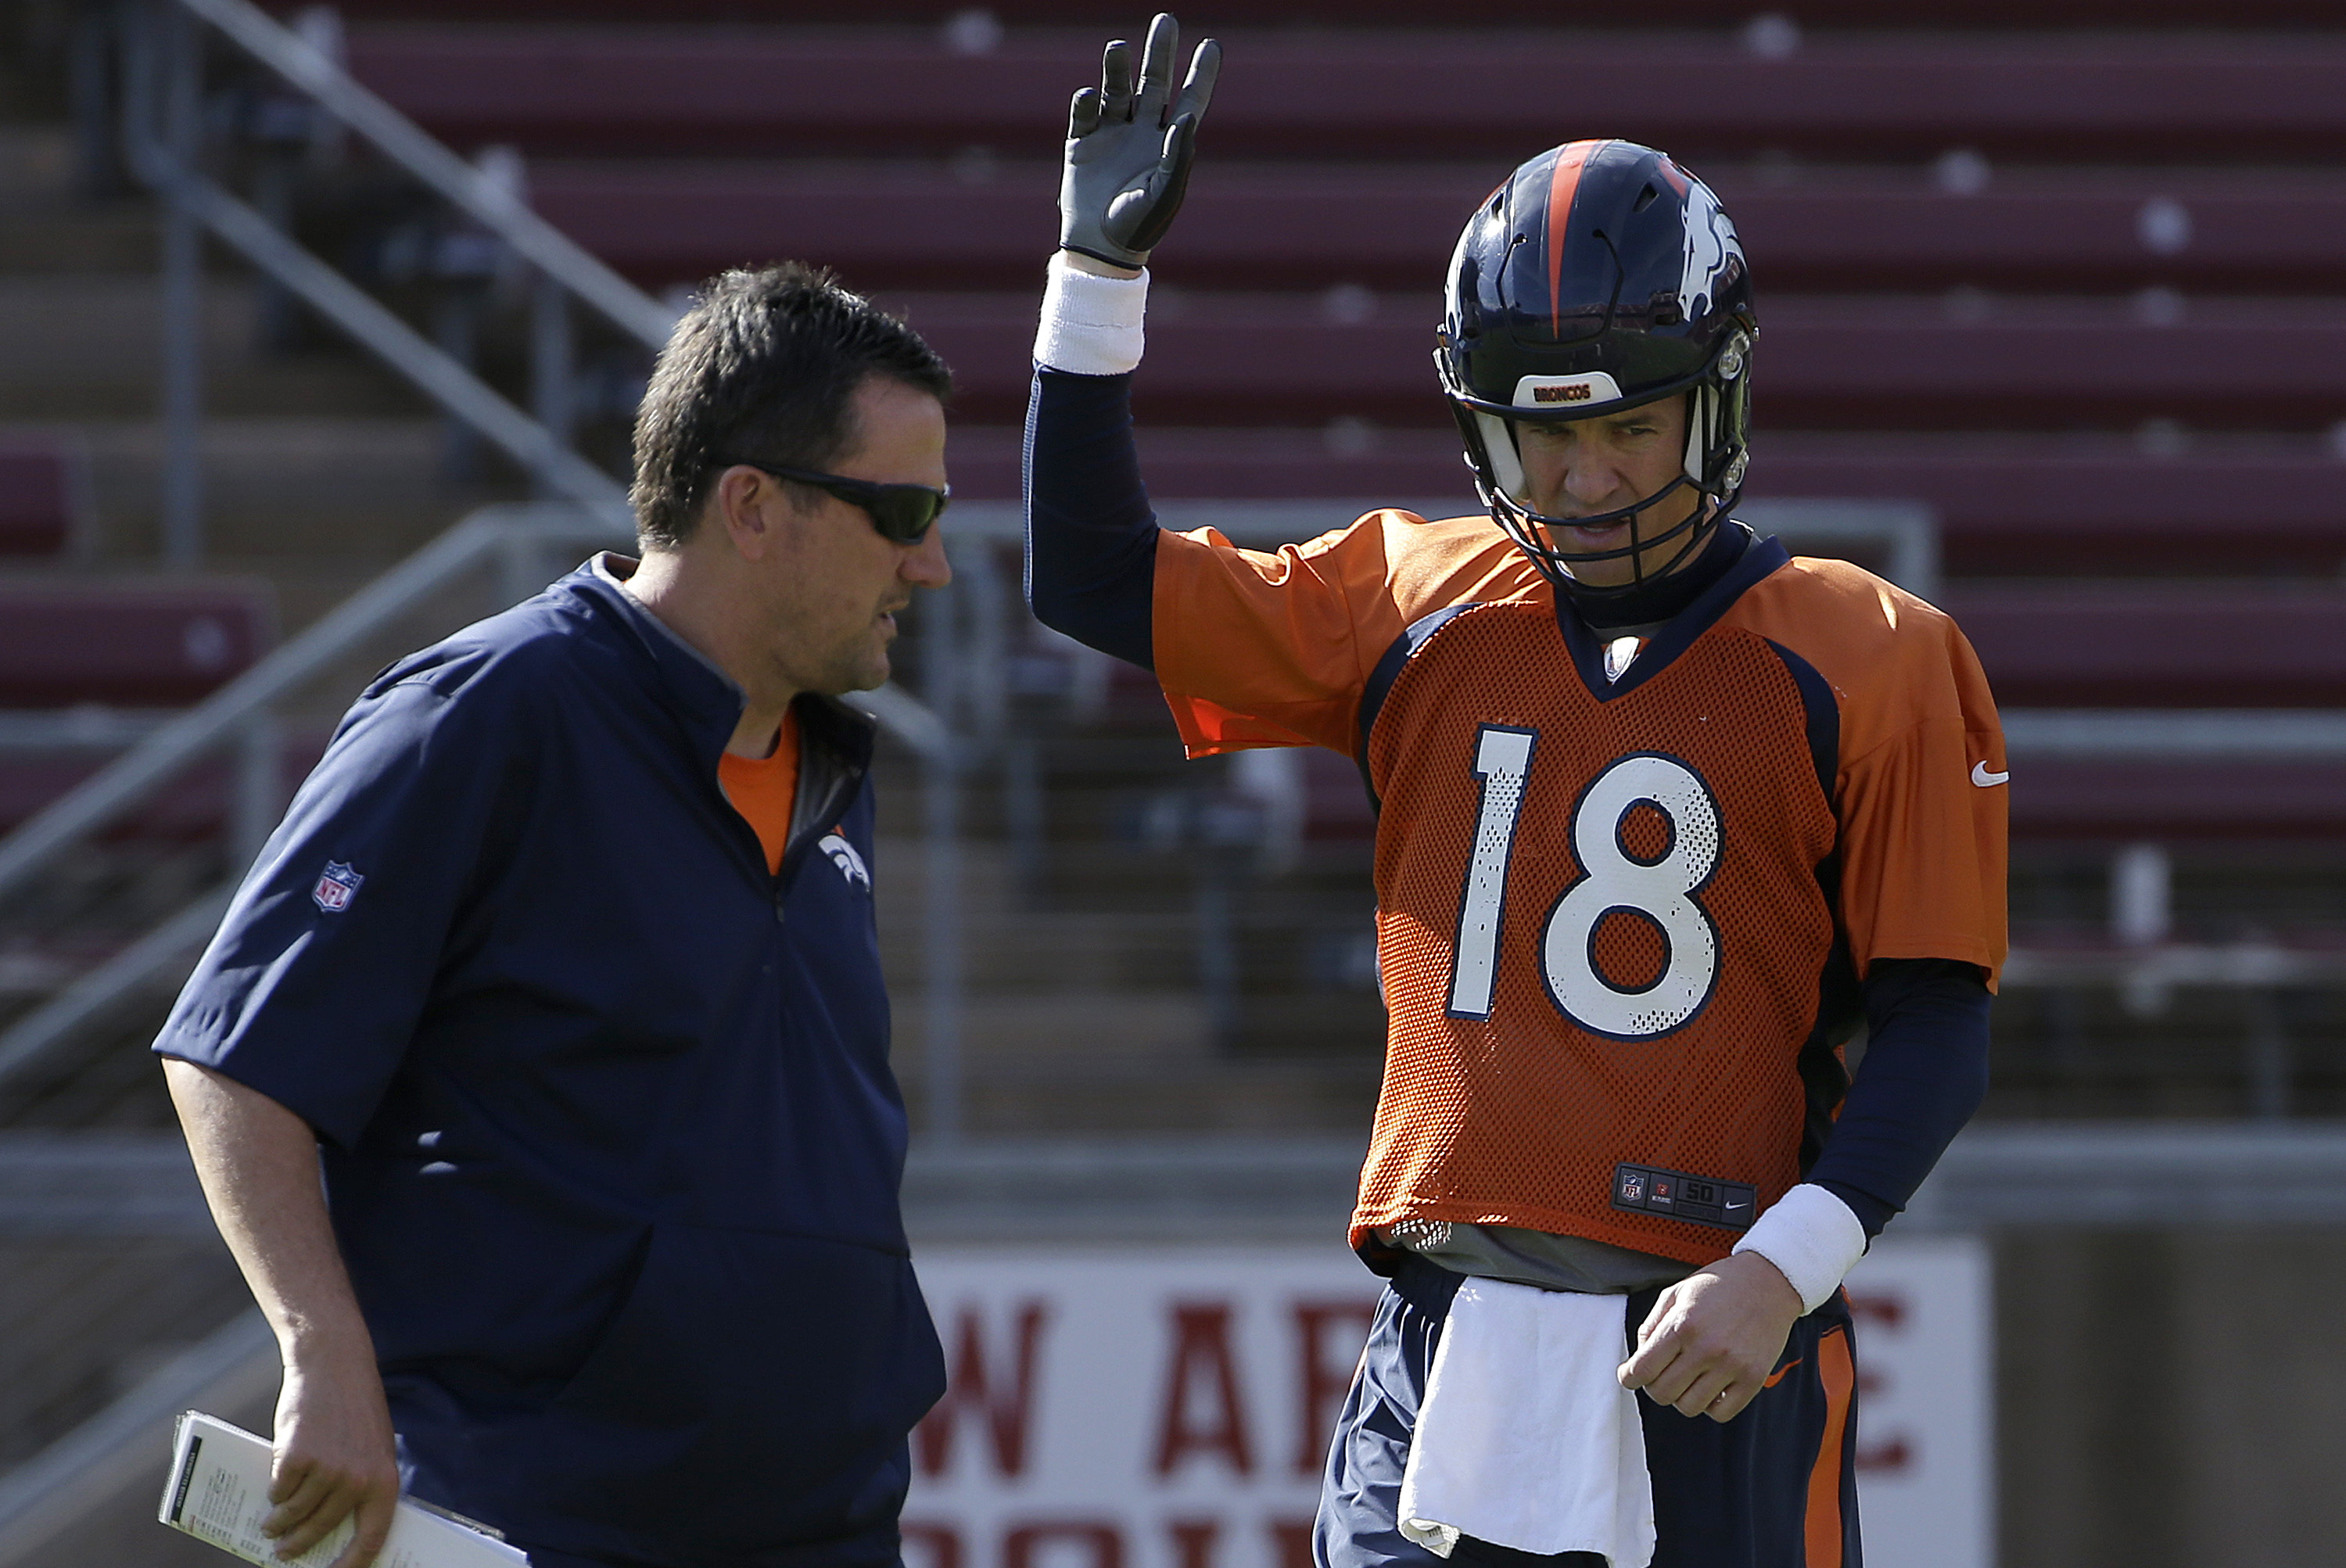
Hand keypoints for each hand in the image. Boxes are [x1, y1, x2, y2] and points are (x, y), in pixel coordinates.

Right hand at [261, 1345, 399, 1566]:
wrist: (334, 1366)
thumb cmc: (354, 1409)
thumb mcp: (372, 1447)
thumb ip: (361, 1482)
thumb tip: (336, 1525)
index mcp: (384, 1481)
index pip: (372, 1538)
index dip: (352, 1565)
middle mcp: (357, 1480)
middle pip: (322, 1530)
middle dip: (299, 1547)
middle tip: (285, 1554)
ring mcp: (327, 1470)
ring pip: (295, 1513)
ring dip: (278, 1526)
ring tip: (270, 1527)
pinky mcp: (297, 1458)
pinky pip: (280, 1490)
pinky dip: (273, 1493)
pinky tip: (272, 1491)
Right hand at [1060, 13, 1220, 268]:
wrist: (1099, 247)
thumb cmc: (1140, 226)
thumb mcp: (1165, 193)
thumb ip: (1177, 156)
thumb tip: (1185, 118)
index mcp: (1168, 144)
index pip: (1188, 100)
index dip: (1201, 74)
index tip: (1212, 45)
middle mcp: (1142, 132)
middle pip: (1154, 82)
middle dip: (1160, 53)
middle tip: (1166, 20)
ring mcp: (1112, 134)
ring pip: (1117, 89)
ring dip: (1117, 67)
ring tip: (1118, 47)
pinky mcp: (1082, 143)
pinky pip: (1084, 113)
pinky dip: (1086, 101)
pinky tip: (1089, 96)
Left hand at [1616, 1251, 1803, 1422]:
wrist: (1769, 1281)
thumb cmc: (1720, 1285)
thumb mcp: (1677, 1292)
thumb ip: (1652, 1324)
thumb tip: (1639, 1358)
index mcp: (1683, 1324)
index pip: (1642, 1369)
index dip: (1628, 1377)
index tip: (1629, 1376)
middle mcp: (1706, 1348)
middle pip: (1662, 1393)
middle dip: (1653, 1386)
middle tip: (1660, 1374)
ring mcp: (1732, 1366)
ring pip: (1689, 1407)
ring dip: (1681, 1396)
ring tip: (1688, 1379)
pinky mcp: (1753, 1378)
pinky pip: (1721, 1413)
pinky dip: (1709, 1406)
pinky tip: (1710, 1387)